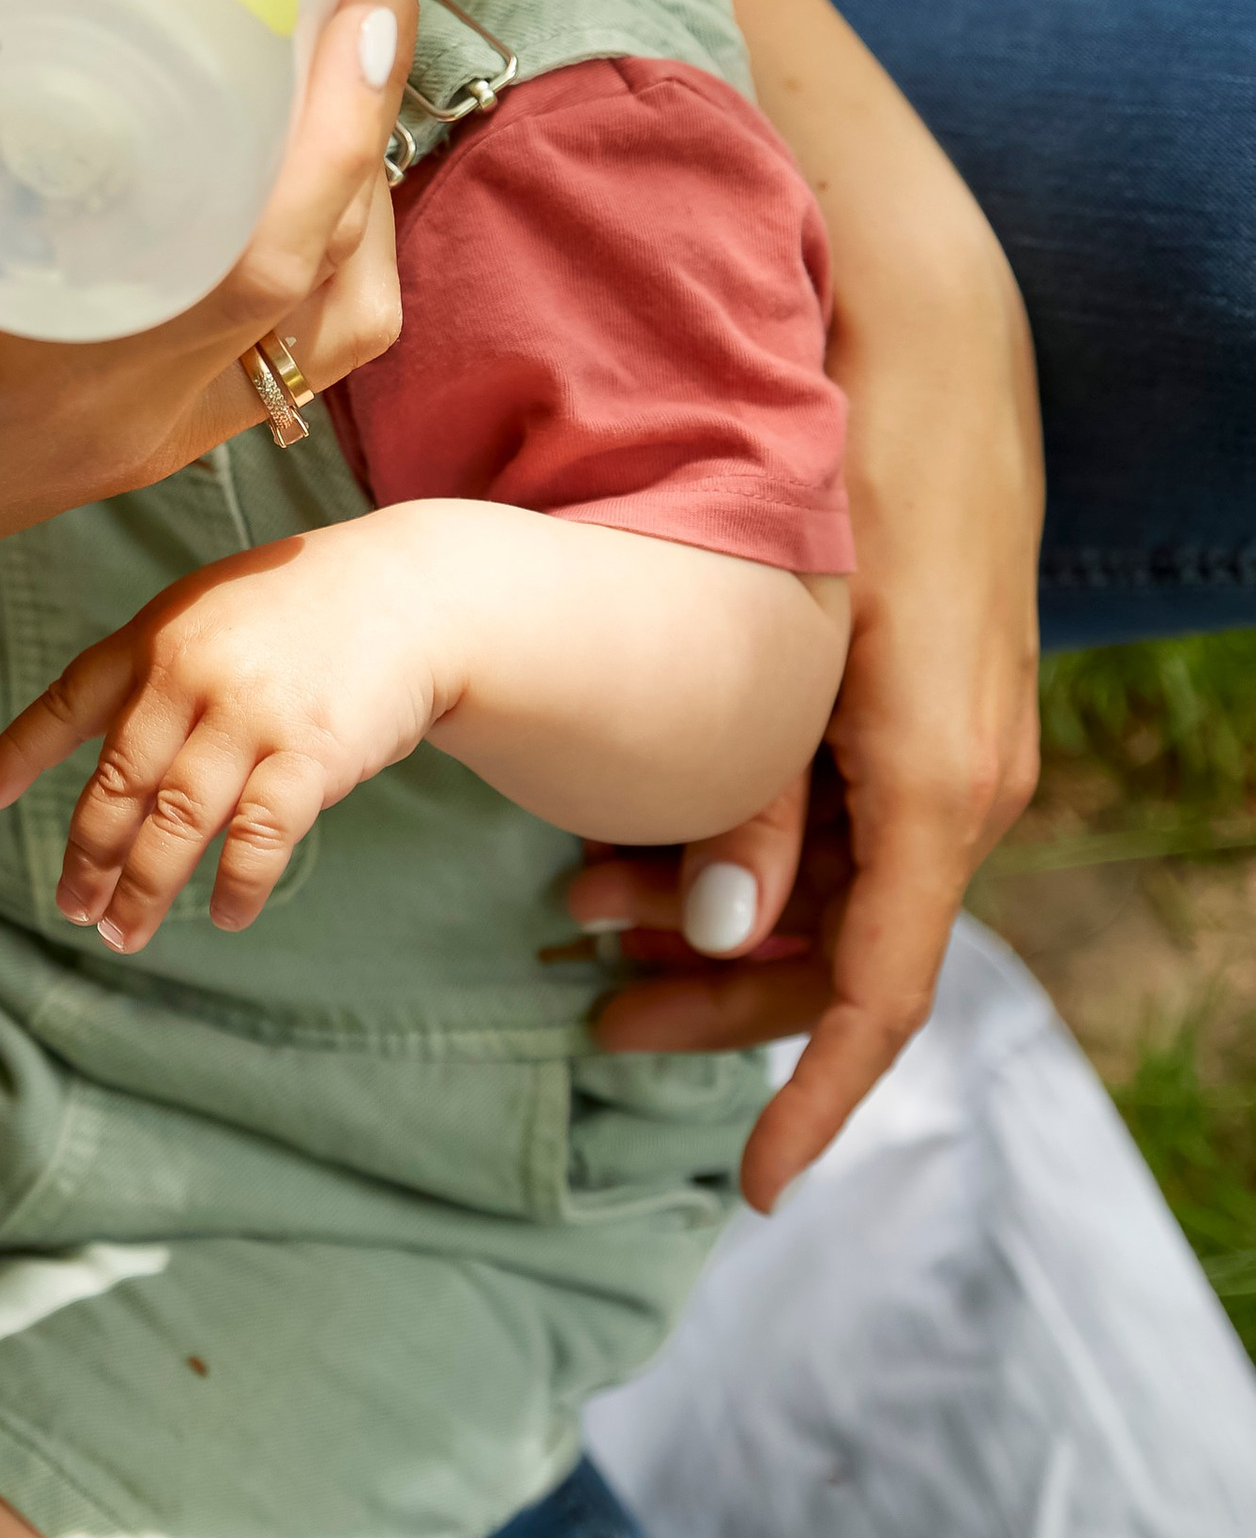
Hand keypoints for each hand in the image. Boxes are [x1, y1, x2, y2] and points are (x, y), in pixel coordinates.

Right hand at [0, 0, 430, 623]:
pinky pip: (287, 362)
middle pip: (338, 268)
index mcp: (67, 354)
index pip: (276, 233)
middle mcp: (141, 410)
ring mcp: (154, 440)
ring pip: (336, 326)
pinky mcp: (144, 450)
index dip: (350, 96)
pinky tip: (286, 186)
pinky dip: (321, 270)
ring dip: (364, 198)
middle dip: (378, 108)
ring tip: (341, 75)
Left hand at [0, 526, 447, 949]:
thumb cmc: (302, 615)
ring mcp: (248, 713)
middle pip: (117, 784)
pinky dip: (237, 884)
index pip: (70, 699)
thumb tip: (114, 774)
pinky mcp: (310, 750)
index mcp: (156, 636)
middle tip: (73, 909)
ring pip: (174, 821)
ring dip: (144, 887)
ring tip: (123, 934)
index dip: (20, 751)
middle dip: (88, 856)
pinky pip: (257, 836)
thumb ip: (158, 677)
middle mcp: (189, 672)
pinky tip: (224, 914)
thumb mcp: (212, 618)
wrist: (411, 593)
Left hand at [572, 249, 1041, 1212]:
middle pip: (839, 958)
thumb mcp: (790, 661)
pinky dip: (746, 848)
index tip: (753, 1186)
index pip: (881, 997)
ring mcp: (946, 752)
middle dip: (711, 993)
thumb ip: (758, 801)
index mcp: (937, 793)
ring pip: (831, 891)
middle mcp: (961, 790)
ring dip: (711, 912)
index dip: (810, 1097)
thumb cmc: (853, 485)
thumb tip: (725, 935)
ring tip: (575, 900)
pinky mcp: (915, 712)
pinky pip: (842, 827)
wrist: (924, 352)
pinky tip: (646, 833)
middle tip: (583, 995)